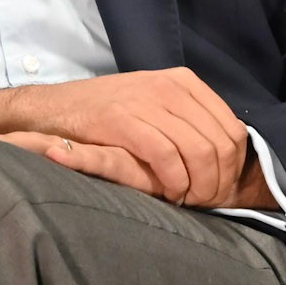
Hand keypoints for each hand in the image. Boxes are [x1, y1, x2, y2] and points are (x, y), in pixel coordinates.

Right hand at [0, 69, 251, 206]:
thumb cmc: (106, 115)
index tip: (221, 189)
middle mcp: (170, 86)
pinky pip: (166, 156)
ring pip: (199, 151)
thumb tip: (227, 154)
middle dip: (218, 181)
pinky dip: (174, 181)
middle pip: (220, 144)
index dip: (233, 167)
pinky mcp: (122, 119)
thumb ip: (188, 121)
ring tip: (186, 201)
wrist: (52, 109)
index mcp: (184, 82)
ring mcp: (146, 100)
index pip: (232, 129)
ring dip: (198, 186)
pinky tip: (168, 193)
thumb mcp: (154, 105)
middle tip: (204, 202)